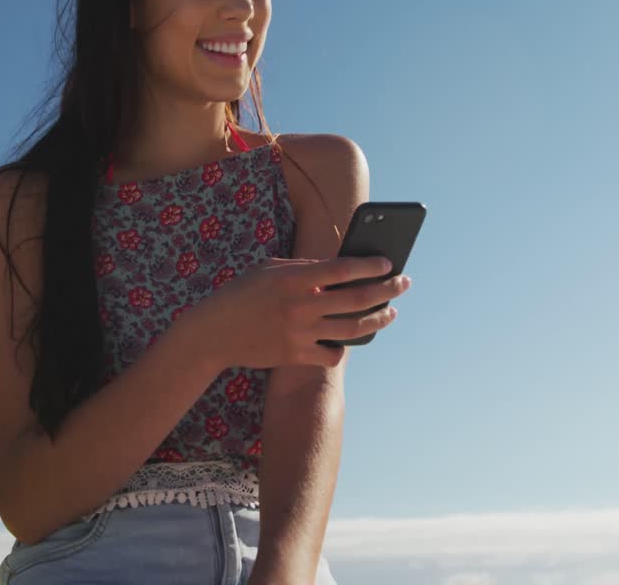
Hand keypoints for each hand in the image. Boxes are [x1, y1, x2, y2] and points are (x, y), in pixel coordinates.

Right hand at [178, 255, 412, 371]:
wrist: (214, 333)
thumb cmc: (242, 294)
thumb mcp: (269, 270)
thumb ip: (304, 269)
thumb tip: (340, 267)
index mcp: (293, 279)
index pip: (343, 269)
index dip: (370, 266)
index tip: (389, 264)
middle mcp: (300, 306)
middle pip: (356, 298)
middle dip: (387, 289)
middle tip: (404, 284)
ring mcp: (299, 333)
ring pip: (353, 328)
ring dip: (378, 319)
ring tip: (390, 312)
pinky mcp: (295, 356)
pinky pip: (333, 354)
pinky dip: (344, 347)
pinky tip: (351, 339)